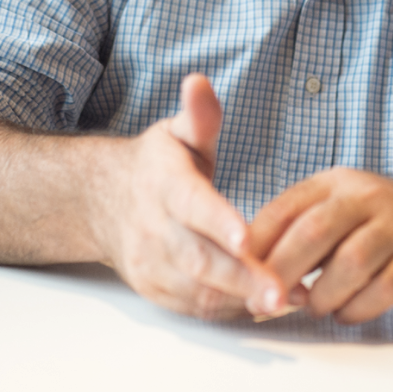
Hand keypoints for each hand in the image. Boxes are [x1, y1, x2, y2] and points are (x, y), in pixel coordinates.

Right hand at [88, 74, 285, 319]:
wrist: (103, 202)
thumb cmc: (157, 167)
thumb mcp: (177, 133)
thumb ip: (198, 115)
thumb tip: (199, 81)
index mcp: (163, 183)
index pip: (190, 203)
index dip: (217, 221)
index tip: (245, 238)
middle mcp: (153, 227)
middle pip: (197, 259)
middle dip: (241, 278)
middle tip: (282, 292)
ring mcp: (152, 263)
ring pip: (197, 290)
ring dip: (242, 300)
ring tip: (289, 300)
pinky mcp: (156, 290)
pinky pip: (195, 307)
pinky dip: (230, 310)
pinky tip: (265, 305)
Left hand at [246, 168, 392, 322]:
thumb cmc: (375, 221)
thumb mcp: (335, 209)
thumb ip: (295, 232)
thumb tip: (246, 270)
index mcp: (334, 184)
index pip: (286, 209)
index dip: (258, 244)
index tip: (239, 274)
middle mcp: (366, 197)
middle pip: (315, 232)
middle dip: (284, 271)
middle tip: (267, 301)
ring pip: (352, 262)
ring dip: (324, 294)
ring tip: (314, 307)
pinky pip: (385, 288)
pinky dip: (358, 308)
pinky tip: (346, 313)